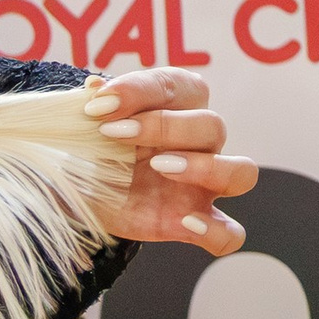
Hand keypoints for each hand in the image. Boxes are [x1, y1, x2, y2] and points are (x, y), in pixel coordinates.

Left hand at [83, 70, 256, 256]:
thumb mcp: (84, 124)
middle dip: (165, 125)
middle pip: (212, 125)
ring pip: (241, 172)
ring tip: (161, 168)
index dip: (138, 90)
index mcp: (179, 105)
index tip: (97, 104)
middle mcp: (200, 141)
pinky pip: (229, 233)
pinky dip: (216, 230)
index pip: (177, 86)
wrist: (77, 192)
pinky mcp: (194, 222)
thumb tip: (94, 88)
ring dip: (207, 167)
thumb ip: (93, 106)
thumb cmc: (90, 146)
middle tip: (114, 133)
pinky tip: (187, 224)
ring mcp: (203, 184)